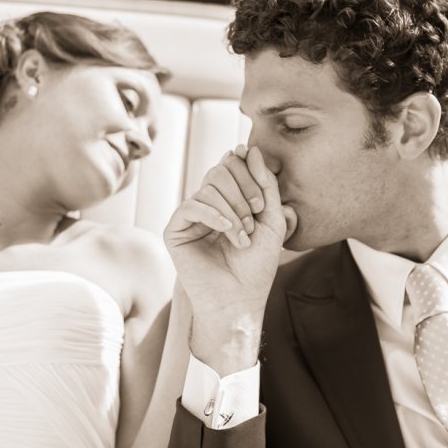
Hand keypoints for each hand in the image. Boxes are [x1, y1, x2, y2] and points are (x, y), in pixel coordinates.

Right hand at [163, 145, 296, 374]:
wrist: (240, 299)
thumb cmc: (257, 265)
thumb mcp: (272, 220)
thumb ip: (264, 183)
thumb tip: (248, 147)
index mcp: (227, 200)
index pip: (232, 165)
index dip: (248, 173)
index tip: (263, 203)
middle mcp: (206, 205)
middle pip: (219, 170)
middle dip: (243, 190)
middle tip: (255, 216)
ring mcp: (189, 217)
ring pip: (208, 187)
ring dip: (233, 209)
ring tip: (243, 236)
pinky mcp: (175, 231)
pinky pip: (192, 205)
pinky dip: (215, 215)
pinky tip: (228, 232)